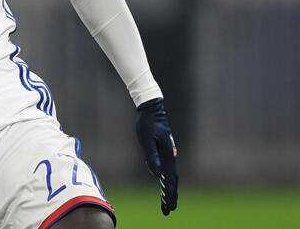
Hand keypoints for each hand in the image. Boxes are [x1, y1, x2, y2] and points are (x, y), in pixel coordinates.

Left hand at [135, 97, 177, 214]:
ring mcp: (167, 153)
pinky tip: (162, 182)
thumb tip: (156, 174)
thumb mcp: (147, 140)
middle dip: (171, 196)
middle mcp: (170, 156)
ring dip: (169, 188)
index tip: (168, 207)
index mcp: (168, 155)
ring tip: (167, 201)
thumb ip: (152, 156)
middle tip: (168, 210)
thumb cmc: (147, 123)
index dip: (169, 194)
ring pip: (170, 175)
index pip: (169, 180)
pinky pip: (166, 167)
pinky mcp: (163, 149)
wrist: (151, 109)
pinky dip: (165, 178)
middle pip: (172, 180)